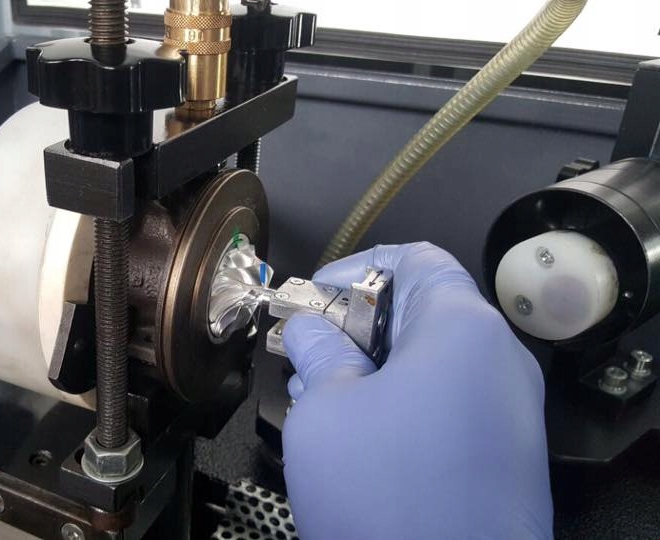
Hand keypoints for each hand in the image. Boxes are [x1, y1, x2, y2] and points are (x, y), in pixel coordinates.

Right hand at [282, 243, 550, 538]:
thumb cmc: (386, 493)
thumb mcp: (326, 409)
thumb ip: (316, 352)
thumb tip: (308, 327)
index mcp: (462, 328)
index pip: (415, 259)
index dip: (355, 268)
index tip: (313, 296)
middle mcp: (498, 360)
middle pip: (422, 312)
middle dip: (355, 326)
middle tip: (304, 354)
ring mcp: (507, 411)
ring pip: (430, 363)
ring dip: (371, 370)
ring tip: (319, 400)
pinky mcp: (502, 455)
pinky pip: (447, 405)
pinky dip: (399, 405)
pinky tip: (355, 437)